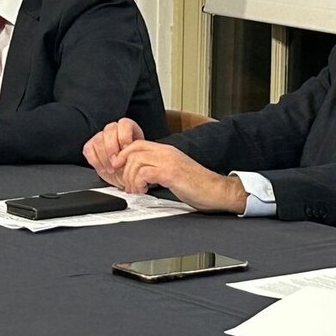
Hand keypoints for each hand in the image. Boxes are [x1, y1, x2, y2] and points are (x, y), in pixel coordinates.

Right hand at [82, 117, 144, 187]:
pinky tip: (103, 168)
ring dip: (104, 157)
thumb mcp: (139, 157)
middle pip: (109, 130)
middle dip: (112, 149)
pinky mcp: (90, 146)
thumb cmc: (132, 165)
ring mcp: (100, 136)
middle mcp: (114, 129)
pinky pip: (89, 150)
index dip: (124, 137)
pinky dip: (96, 161)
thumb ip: (136, 151)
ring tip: (111, 169)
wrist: (124, 175)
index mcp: (128, 128)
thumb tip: (131, 152)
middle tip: (117, 163)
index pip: (124, 123)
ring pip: (98, 140)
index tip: (126, 150)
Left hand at [115, 141, 247, 212]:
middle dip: (124, 169)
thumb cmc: (197, 185)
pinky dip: (139, 183)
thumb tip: (139, 175)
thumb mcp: (174, 172)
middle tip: (127, 185)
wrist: (217, 191)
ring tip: (136, 190)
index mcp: (166, 151)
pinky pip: (144, 173)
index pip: (137, 144)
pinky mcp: (171, 173)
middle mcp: (166, 152)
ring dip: (131, 179)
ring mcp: (168, 161)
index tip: (118, 169)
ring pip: (135, 162)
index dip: (123, 155)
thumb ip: (158, 168)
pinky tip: (144, 191)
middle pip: (133, 151)